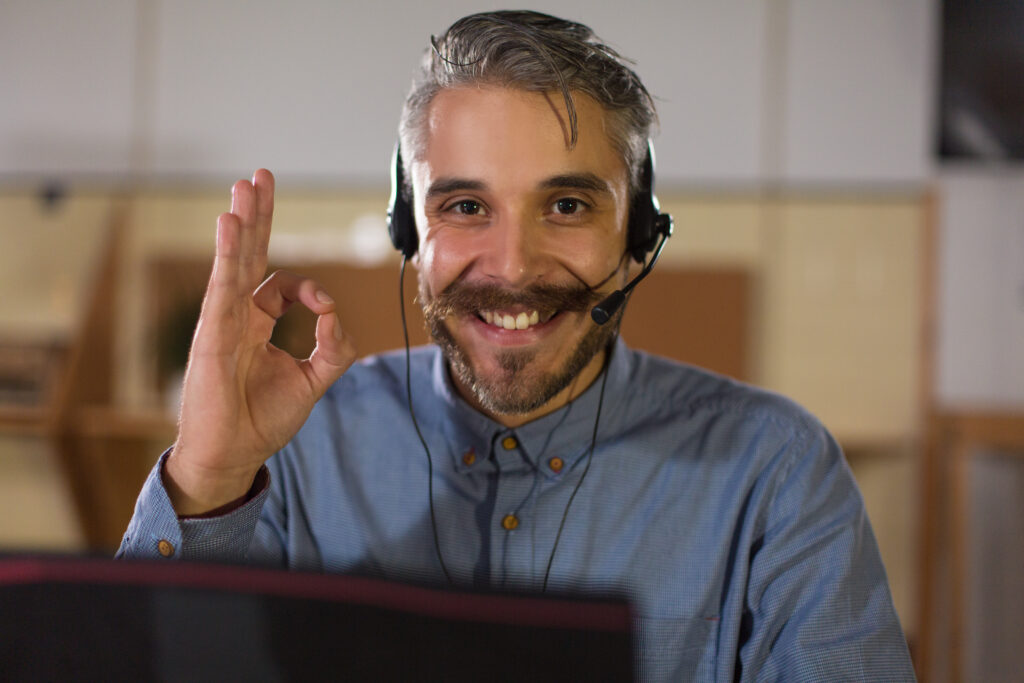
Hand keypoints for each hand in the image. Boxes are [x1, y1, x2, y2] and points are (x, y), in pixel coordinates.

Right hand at [165, 170, 355, 514]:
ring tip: (245, 185)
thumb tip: (336, 314)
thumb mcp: (314, 380)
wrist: (233, 454)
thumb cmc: (263, 419)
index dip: (309, 289)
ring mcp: (221, 322)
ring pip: (233, 262)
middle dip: (259, 215)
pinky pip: (221, 287)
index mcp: (257, 324)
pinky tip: (229, 223)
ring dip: (241, 222)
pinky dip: (227, 254)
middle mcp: (237, 315)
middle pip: (250, 255)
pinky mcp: (211, 335)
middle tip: (261, 176)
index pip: (281, 285)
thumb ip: (334, 347)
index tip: (324, 308)